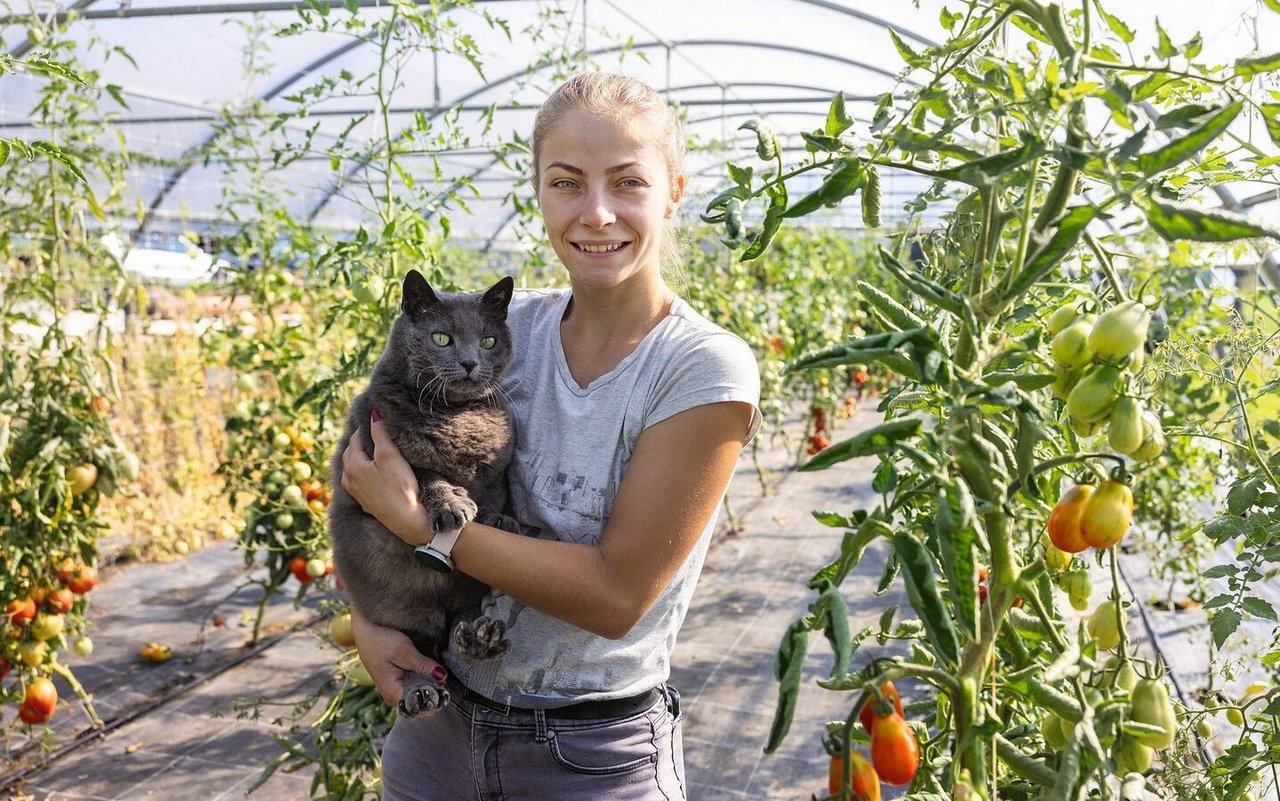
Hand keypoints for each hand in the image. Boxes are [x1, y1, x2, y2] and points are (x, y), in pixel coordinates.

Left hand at [341, 413, 429, 545]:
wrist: (408, 519)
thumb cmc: (400, 486)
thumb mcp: (390, 455)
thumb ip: (380, 433)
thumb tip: (373, 414)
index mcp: (352, 466)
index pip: (355, 438)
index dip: (365, 427)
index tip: (375, 419)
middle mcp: (348, 479)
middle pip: (351, 453)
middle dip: (360, 442)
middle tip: (374, 432)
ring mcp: (356, 493)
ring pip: (353, 468)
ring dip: (361, 457)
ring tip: (374, 450)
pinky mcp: (365, 502)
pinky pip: (360, 481)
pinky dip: (364, 472)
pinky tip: (375, 472)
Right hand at [350, 606, 446, 709]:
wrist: (366, 631)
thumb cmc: (381, 641)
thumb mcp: (404, 651)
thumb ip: (423, 665)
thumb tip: (443, 676)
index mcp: (394, 695)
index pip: (421, 707)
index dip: (435, 698)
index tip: (445, 685)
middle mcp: (393, 697)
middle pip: (420, 703)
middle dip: (434, 692)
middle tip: (443, 676)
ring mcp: (394, 691)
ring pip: (418, 695)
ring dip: (429, 685)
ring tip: (436, 672)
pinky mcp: (396, 683)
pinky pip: (413, 687)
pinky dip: (422, 680)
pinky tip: (427, 670)